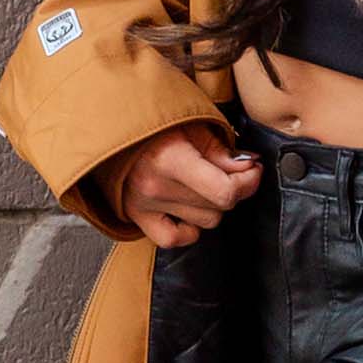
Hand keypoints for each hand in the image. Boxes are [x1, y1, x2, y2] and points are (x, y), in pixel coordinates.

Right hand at [106, 120, 261, 249]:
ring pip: (204, 223)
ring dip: (212, 206)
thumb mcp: (189, 125)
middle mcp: (156, 187)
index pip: (224, 191)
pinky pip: (173, 239)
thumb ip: (220, 150)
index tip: (253, 169)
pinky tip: (189, 211)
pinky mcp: (137, 216)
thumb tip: (248, 167)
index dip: (248, 182)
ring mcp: (145, 205)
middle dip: (233, 188)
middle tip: (230, 171)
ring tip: (203, 184)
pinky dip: (189, 229)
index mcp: (171, 159)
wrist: (109, 128)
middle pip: (218, 207)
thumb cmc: (149, 123)